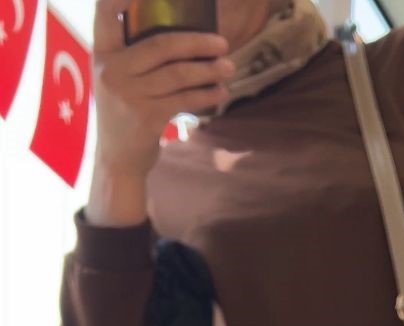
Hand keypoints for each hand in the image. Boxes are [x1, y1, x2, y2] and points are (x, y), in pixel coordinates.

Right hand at [92, 1, 232, 180]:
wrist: (118, 161)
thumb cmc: (125, 114)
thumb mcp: (118, 80)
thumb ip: (135, 57)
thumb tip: (182, 38)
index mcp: (102, 54)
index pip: (105, 13)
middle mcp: (112, 70)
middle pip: (160, 44)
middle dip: (196, 42)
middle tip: (222, 43)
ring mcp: (129, 95)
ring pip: (177, 74)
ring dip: (208, 70)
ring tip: (228, 67)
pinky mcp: (146, 117)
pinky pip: (183, 99)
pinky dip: (205, 95)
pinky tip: (220, 91)